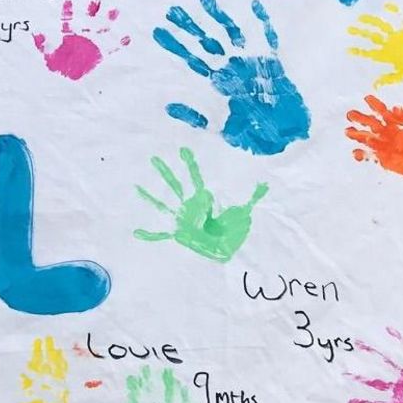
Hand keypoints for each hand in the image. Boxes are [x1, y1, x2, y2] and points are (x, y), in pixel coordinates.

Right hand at [132, 147, 267, 262]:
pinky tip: (137, 231)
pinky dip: (149, 234)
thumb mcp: (244, 213)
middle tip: (154, 158)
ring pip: (164, 204)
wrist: (226, 251)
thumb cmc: (233, 232)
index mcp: (203, 199)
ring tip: (137, 186)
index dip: (190, 165)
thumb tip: (266, 183)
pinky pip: (161, 233)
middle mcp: (189, 206)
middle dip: (166, 173)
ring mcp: (182, 219)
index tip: (183, 150)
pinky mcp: (178, 234)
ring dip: (151, 196)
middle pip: (176, 185)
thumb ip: (253, 197)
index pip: (195, 178)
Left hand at [153, 0, 309, 154]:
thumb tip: (168, 106)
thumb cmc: (253, 133)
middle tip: (171, 10)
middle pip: (207, 41)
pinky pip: (267, 38)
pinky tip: (254, 4)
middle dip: (190, 26)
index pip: (191, 58)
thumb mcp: (219, 128)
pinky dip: (262, 22)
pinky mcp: (272, 62)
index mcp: (218, 81)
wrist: (284, 137)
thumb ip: (195, 116)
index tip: (157, 30)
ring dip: (220, 17)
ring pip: (232, 33)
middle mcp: (232, 67)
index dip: (175, 45)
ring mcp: (251, 61)